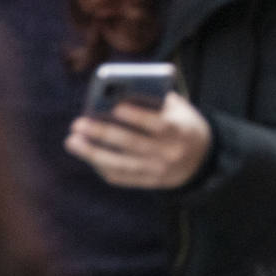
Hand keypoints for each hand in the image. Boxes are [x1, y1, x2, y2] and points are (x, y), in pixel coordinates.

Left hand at [65, 92, 212, 189]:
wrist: (203, 158)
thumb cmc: (183, 124)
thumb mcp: (180, 109)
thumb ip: (157, 100)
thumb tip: (121, 93)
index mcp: (181, 131)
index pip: (158, 125)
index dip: (137, 116)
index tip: (114, 107)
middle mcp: (170, 153)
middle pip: (132, 144)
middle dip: (103, 133)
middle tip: (78, 123)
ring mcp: (158, 171)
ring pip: (121, 164)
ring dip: (92, 153)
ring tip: (72, 141)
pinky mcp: (148, 182)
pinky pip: (120, 176)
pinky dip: (100, 165)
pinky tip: (87, 154)